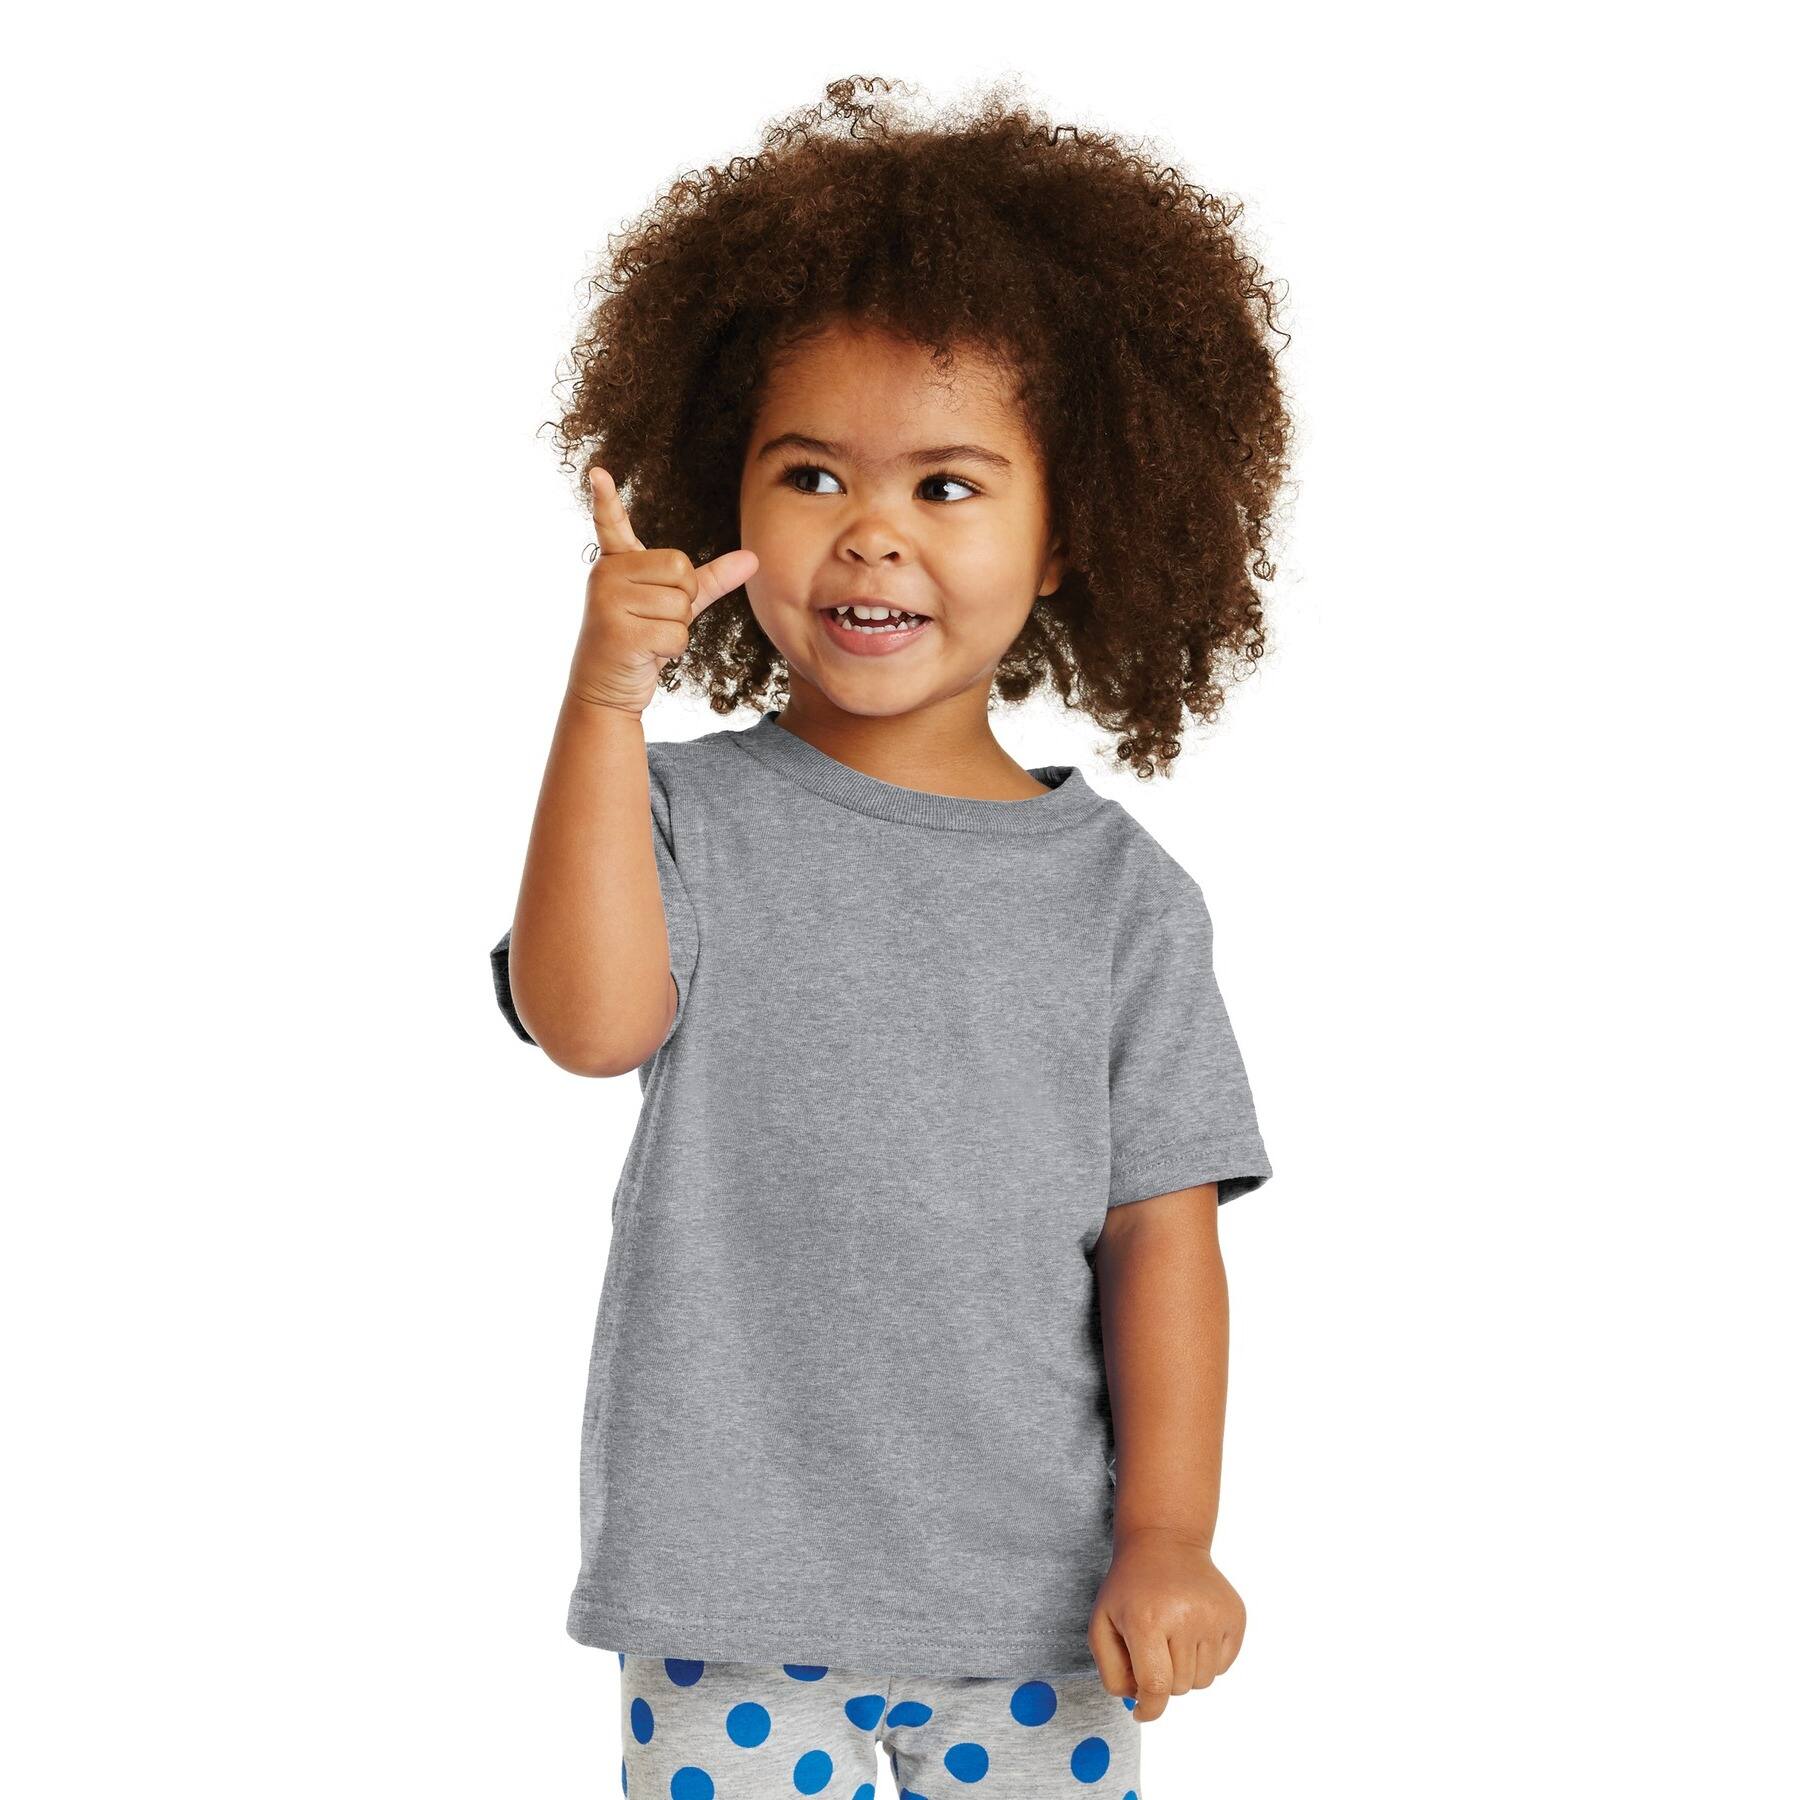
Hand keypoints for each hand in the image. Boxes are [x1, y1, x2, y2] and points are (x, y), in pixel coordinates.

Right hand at [566, 465, 758, 716]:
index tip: (599, 471)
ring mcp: (607, 602)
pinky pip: (675, 633)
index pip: (612, 524)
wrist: (605, 690)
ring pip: (681, 605)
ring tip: (647, 638)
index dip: (606, 498)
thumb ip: (710, 580)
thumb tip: (753, 559)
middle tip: (654, 620)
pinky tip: (646, 654)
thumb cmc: (640, 642)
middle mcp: (605, 575)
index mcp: (616, 563)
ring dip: (677, 630)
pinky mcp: (618, 632)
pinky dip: (672, 649)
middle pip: (682, 569)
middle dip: (683, 601)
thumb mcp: (674, 606)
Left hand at [1088, 1526, 1246, 1722]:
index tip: (1142, 1711)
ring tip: (1173, 1636)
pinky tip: (1192, 1630)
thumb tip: (1139, 1702)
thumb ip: (1111, 1671)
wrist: (1165, 1543)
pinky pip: (1222, 1665)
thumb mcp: (1101, 1623)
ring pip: (1203, 1681)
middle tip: (1154, 1647)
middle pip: (1179, 1687)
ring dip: (1185, 1670)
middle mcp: (1184, 1617)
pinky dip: (1206, 1659)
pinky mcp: (1235, 1616)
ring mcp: (1214, 1615)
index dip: (1149, 1708)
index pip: (1156, 1687)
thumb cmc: (1129, 1588)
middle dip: (1163, 1678)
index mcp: (1147, 1620)